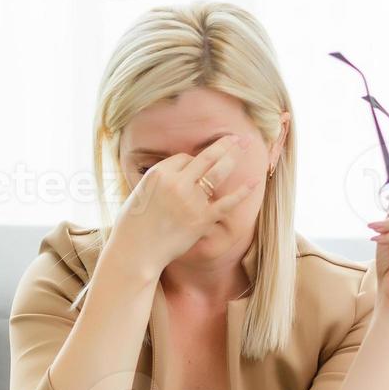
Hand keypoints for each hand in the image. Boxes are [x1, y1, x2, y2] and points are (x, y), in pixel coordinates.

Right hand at [104, 134, 256, 280]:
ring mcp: (191, 200)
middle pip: (206, 156)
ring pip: (219, 172)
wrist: (135, 251)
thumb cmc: (133, 226)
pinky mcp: (201, 219)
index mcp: (159, 173)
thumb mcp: (140, 192)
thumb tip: (180, 175)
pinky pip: (227, 202)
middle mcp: (176, 183)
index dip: (194, 161)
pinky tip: (255, 181)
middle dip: (226, 144)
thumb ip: (160, 181)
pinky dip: (242, 191)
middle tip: (238, 138)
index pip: (184, 157)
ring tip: (246, 145)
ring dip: (235, 156)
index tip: (198, 167)